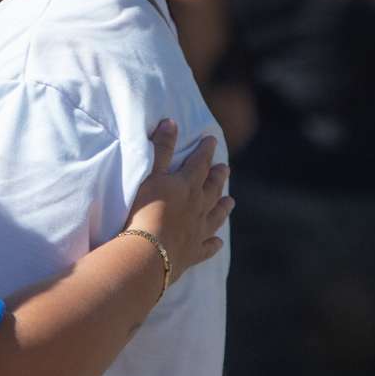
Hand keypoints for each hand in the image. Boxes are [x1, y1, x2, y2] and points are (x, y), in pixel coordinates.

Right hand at [126, 120, 232, 284]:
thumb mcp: (150, 175)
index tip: (211, 140)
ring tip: (230, 201)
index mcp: (187, 186)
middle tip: (225, 168)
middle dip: (218, 176)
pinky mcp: (192, 253)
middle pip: (212, 188)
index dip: (205, 151)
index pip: (199, 163)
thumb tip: (171, 122)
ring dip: (222, 208)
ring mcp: (198, 231)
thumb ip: (162, 149)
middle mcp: (198, 207)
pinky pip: (207, 247)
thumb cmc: (144, 210)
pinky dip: (213, 243)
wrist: (147, 253)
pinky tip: (218, 242)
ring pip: (215, 216)